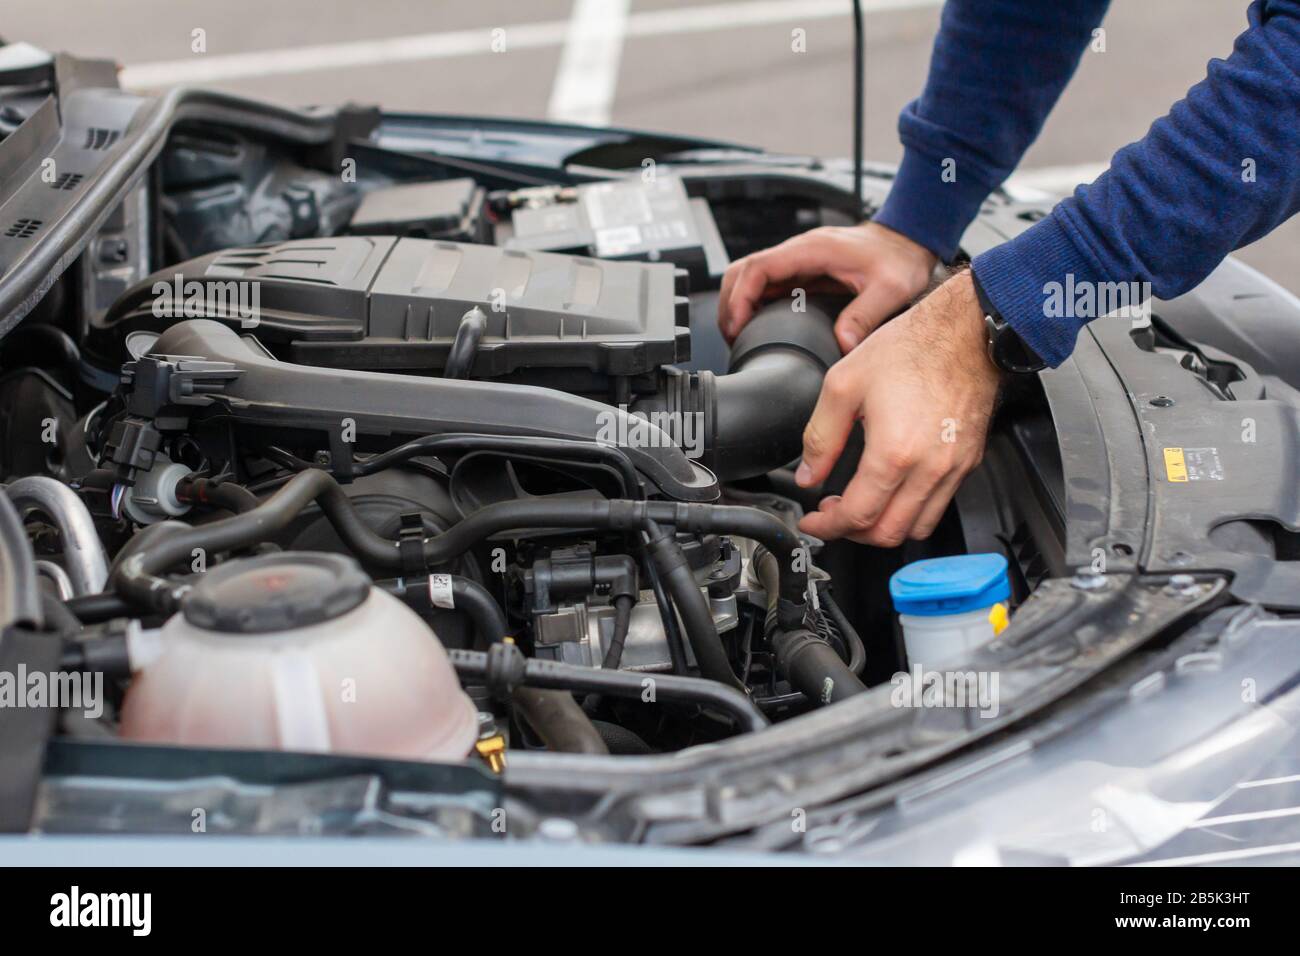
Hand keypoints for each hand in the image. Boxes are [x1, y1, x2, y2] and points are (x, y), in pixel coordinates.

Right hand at [718, 221, 937, 352]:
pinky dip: (754, 304)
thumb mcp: (890, 288)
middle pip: (743, 270)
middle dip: (729, 303)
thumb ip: (865, 315)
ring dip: (738, 303)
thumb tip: (841, 344)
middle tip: (732, 336)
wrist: (909, 241)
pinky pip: (767, 285)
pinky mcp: (803, 271)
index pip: (758, 267)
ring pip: (750, 277)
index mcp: (813, 250)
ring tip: (739, 335)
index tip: (736, 325)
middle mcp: (800, 252)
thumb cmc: (900, 257)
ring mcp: (799, 261)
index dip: (740, 297)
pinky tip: (758, 326)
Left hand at [795, 270, 1003, 545]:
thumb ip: (820, 436)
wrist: (966, 331)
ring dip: (884, 527)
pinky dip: (911, 511)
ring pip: (917, 527)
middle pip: (888, 533)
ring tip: (861, 506)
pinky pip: (939, 505)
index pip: (857, 515)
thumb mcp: (844, 384)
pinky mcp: (968, 462)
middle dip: (852, 532)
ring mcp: (953, 469)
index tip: (813, 521)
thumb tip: (809, 474)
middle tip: (832, 516)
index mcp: (894, 452)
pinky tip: (892, 490)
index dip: (827, 526)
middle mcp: (930, 469)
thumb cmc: (912, 348)